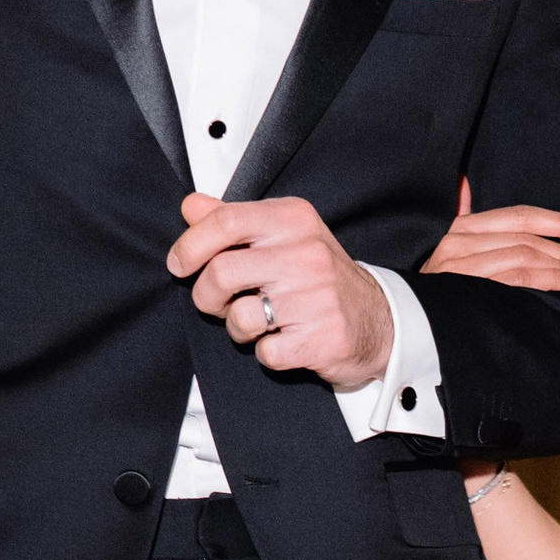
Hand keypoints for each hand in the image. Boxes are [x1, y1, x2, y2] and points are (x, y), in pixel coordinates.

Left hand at [170, 191, 394, 388]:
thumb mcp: (283, 235)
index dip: (190, 245)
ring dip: (237, 328)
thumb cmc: (319, 277)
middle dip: (206, 296)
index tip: (180, 264)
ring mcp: (316, 298)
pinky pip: (266, 352)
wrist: (379, 320)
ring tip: (258, 323)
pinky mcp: (321, 339)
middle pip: (221, 272)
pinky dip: (267, 352)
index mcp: (293, 220)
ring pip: (240, 317)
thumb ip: (234, 220)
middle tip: (217, 303)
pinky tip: (284, 340)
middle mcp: (307, 254)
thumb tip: (190, 207)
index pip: (224, 221)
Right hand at [420, 176, 559, 290]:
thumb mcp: (449, 248)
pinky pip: (517, 279)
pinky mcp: (467, 287)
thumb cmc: (436, 287)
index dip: (558, 221)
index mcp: (463, 226)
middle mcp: (461, 240)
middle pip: (528, 236)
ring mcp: (462, 264)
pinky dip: (548, 280)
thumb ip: (462, 216)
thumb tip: (463, 182)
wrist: (402, 319)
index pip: (520, 216)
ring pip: (525, 256)